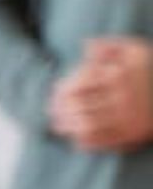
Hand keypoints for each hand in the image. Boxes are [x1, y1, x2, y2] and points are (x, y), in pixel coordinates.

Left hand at [50, 37, 152, 152]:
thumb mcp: (135, 49)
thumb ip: (108, 46)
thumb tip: (85, 46)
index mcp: (118, 75)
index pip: (78, 85)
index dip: (62, 91)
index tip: (54, 93)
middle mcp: (122, 97)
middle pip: (80, 106)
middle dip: (61, 111)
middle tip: (52, 113)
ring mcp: (129, 117)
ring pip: (89, 125)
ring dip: (70, 127)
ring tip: (59, 127)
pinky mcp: (135, 133)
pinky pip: (106, 140)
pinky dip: (88, 142)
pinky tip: (77, 140)